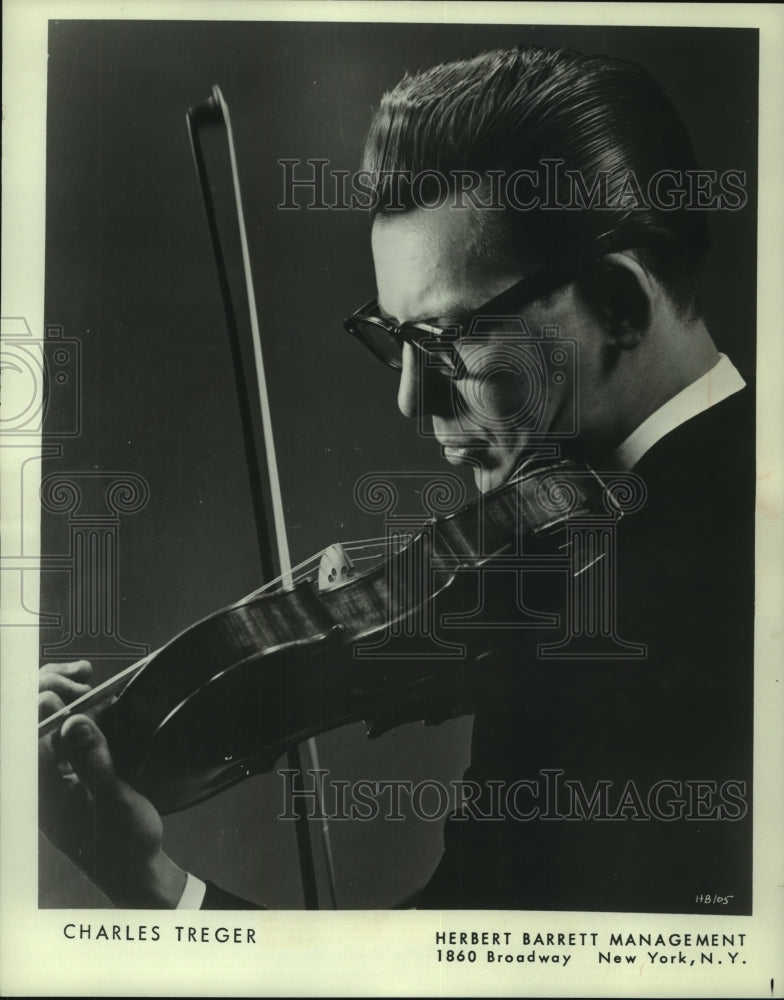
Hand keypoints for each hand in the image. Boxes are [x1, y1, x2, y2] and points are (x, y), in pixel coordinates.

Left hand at [39, 661, 186, 907]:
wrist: (137, 873)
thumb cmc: (126, 847)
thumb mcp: (116, 804)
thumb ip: (94, 762)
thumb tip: (74, 722)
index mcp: (41, 790)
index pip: (27, 731)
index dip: (45, 700)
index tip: (78, 687)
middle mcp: (39, 779)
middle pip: (28, 720)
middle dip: (50, 689)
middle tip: (84, 679)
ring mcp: (52, 773)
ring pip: (42, 721)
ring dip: (60, 692)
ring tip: (85, 677)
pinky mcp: (69, 770)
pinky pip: (60, 730)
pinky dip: (73, 707)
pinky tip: (91, 692)